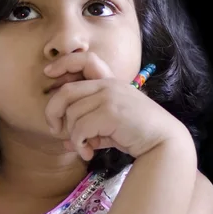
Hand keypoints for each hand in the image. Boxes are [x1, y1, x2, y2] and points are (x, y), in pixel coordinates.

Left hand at [44, 52, 186, 160]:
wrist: (163, 143)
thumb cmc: (138, 135)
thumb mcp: (110, 128)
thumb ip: (89, 131)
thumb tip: (65, 144)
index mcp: (109, 82)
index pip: (85, 60)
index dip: (63, 63)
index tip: (48, 73)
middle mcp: (108, 85)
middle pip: (66, 91)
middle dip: (53, 111)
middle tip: (55, 130)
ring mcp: (109, 97)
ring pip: (72, 114)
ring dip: (72, 136)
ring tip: (83, 149)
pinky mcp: (110, 112)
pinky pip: (80, 128)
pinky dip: (79, 144)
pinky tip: (88, 154)